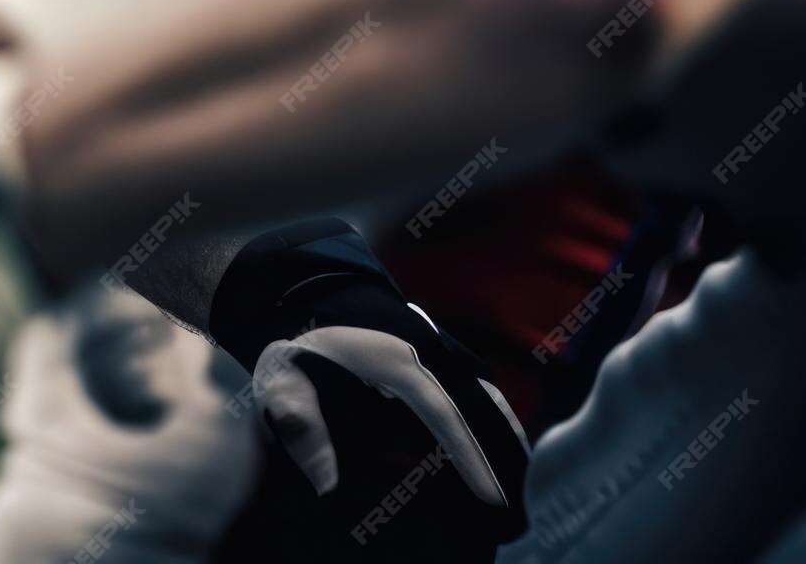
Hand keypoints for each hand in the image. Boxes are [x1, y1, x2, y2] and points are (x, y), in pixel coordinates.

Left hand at [211, 220, 528, 555]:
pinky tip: (497, 438)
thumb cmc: (291, 351)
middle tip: (516, 505)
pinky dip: (488, 408)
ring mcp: (425, 348)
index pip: (443, 416)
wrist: (291, 301)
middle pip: (476, 404)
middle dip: (502, 451)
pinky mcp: (423, 351)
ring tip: (522, 476)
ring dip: (502, 429)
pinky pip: (467, 381)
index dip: (469, 457)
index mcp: (394, 363)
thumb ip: (302, 429)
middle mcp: (419, 353)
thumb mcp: (283, 384)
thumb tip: (325, 487)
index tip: (490, 496)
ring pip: (479, 389)